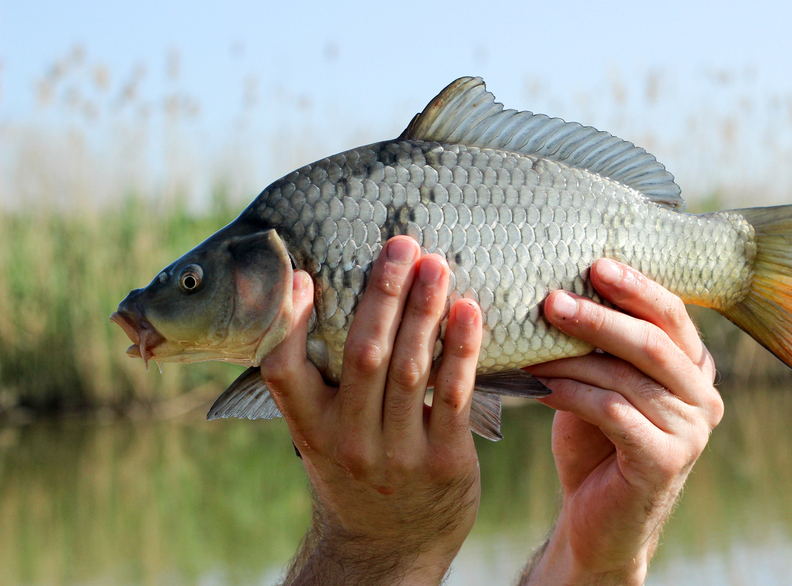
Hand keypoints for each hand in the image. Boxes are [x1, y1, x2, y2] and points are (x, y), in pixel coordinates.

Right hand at [261, 236, 483, 585]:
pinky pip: (454, 395)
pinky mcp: (444, 462)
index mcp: (310, 428)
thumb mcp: (323, 435)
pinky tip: (469, 312)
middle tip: (401, 244)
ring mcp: (397, 455)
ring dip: (425, 311)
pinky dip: (462, 349)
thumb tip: (318, 298)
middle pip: (363, 355)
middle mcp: (348, 441)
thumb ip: (322, 381)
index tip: (307, 275)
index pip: (283, 369)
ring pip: (410, 369)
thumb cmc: (356, 473)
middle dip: (383, 294)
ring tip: (436, 265)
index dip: (290, 321)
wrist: (390, 548)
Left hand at [521, 259, 722, 585]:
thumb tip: (559, 286)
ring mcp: (691, 431)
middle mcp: (703, 396)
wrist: (599, 520)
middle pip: (653, 341)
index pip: (671, 314)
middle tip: (552, 300)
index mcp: (694, 367)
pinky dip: (572, 394)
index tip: (594, 263)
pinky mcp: (665, 461)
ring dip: (575, 357)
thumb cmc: (596, 442)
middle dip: (600, 316)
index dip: (635, 286)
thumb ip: (600, 345)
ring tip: (533, 343)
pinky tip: (539, 386)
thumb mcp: (601, 383)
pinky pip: (614, 413)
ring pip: (629, 377)